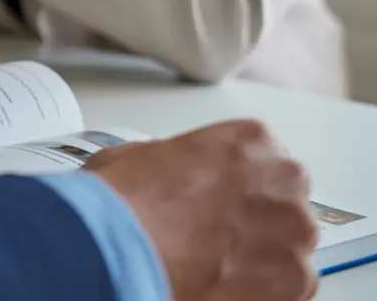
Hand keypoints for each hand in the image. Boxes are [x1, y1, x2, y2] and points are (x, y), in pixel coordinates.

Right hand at [87, 120, 317, 300]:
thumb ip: (174, 161)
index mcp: (252, 141)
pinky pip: (289, 287)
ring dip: (259, 256)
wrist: (129, 252)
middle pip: (280, 202)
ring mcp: (295, 233)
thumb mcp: (138, 155)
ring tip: (215, 265)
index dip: (232, 182)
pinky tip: (223, 284)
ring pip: (287, 246)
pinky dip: (262, 291)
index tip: (216, 197)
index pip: (260, 158)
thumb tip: (165, 174)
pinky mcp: (298, 281)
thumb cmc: (131, 203)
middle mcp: (284, 181)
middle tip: (214, 234)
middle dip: (254, 219)